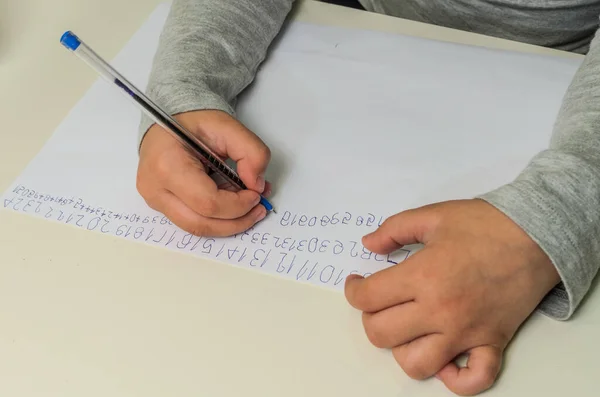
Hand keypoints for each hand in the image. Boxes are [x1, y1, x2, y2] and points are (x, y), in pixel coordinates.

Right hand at [137, 110, 270, 236]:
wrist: (171, 122)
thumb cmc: (195, 123)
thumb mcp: (229, 127)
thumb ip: (252, 152)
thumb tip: (257, 185)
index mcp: (168, 165)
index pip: (208, 203)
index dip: (238, 205)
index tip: (256, 194)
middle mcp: (155, 187)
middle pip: (201, 224)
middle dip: (236, 221)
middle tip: (259, 209)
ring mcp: (154, 199)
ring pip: (197, 228)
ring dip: (229, 223)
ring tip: (249, 206)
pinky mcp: (160, 205)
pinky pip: (193, 221)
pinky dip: (217, 218)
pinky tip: (232, 203)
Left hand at [344, 199, 559, 395]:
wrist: (536, 235)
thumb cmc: (484, 224)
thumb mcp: (433, 216)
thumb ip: (393, 230)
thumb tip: (368, 244)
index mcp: (423, 276)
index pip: (367, 298)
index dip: (353, 290)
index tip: (357, 283)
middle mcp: (440, 311)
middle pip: (381, 335)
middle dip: (371, 317)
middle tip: (380, 302)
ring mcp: (466, 332)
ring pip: (417, 365)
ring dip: (403, 349)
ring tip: (408, 328)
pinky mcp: (492, 343)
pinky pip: (472, 380)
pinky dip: (455, 378)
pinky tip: (446, 358)